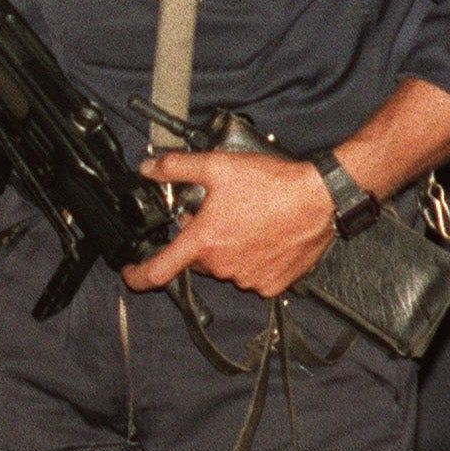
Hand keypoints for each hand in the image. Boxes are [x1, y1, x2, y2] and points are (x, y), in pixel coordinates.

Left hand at [122, 149, 340, 298]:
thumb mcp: (215, 166)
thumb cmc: (271, 184)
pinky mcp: (273, 284)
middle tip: (215, 214)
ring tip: (245, 220)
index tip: (130, 274)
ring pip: (224, 266)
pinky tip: (261, 236)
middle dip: (198, 239)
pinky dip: (250, 259)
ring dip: (226, 248)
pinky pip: (250, 275)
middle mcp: (224, 266)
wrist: (319, 198)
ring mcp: (249, 278)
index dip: (138, 275)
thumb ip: (175, 167)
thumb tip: (148, 169)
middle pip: (196, 259)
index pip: (159, 270)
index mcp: (204, 241)